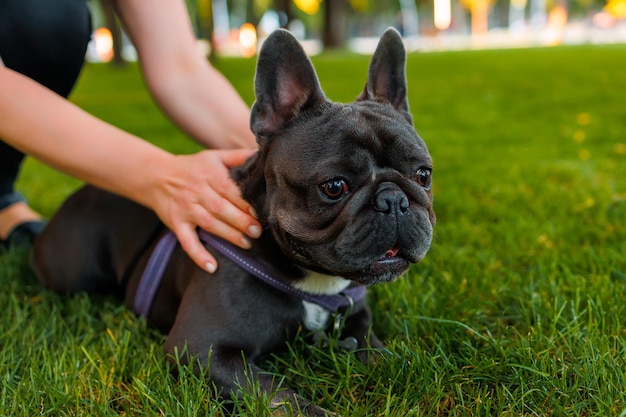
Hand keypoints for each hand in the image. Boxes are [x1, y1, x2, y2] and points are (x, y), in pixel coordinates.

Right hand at [150, 148, 261, 272]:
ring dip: (228, 235)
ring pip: (209, 224)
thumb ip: (237, 156)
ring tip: (246, 244)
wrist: (156, 176)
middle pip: (221, 208)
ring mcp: (186, 209)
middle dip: (241, 220)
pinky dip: (198, 255)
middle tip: (258, 231)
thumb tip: (261, 154)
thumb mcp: (213, 156)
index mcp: (209, 174)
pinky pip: (187, 241)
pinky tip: (211, 266)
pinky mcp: (176, 223)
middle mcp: (197, 192)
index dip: (245, 202)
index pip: (230, 189)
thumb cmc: (192, 167)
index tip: (261, 211)